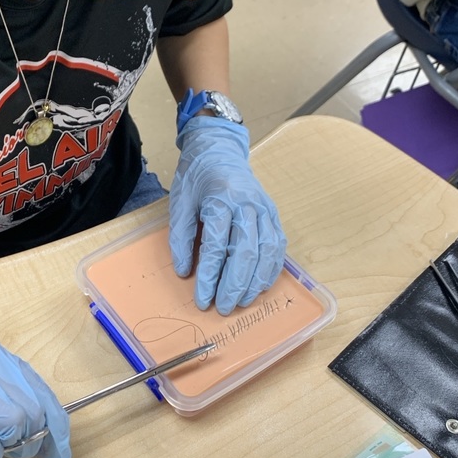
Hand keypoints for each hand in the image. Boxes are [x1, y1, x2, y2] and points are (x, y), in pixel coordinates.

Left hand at [169, 117, 286, 313]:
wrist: (219, 149)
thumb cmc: (196, 177)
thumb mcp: (179, 203)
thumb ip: (180, 238)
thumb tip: (185, 272)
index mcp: (220, 199)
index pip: (216, 246)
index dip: (209, 276)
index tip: (202, 299)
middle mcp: (247, 204)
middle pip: (245, 252)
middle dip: (234, 285)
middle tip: (223, 307)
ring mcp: (265, 208)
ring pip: (266, 251)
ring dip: (255, 281)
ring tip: (242, 302)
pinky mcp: (273, 213)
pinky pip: (278, 245)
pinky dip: (271, 269)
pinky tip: (261, 285)